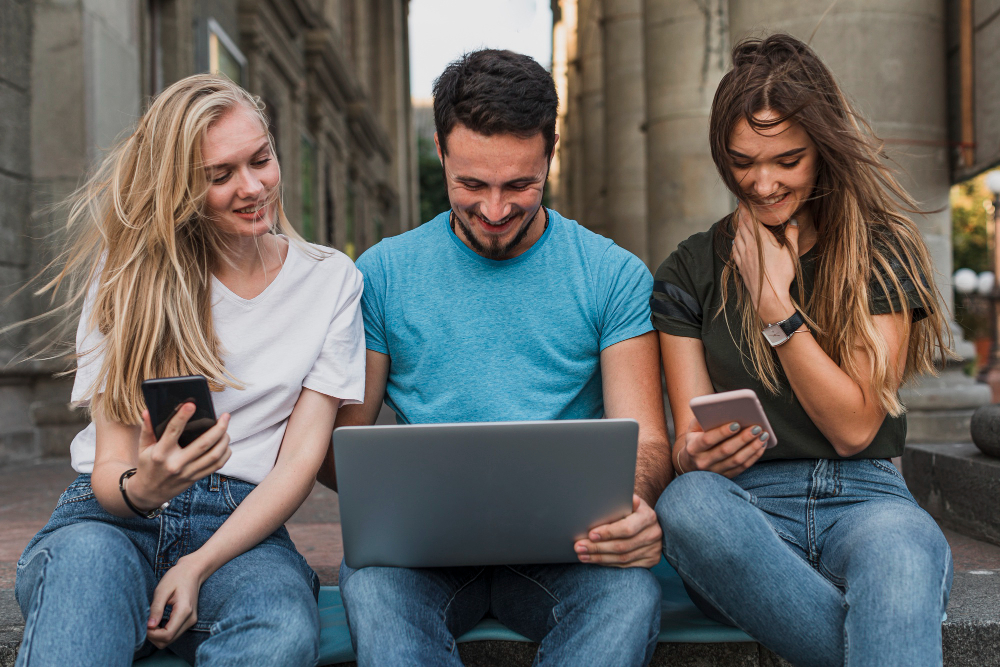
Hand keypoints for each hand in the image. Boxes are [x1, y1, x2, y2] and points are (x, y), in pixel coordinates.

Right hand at [128, 405, 231, 510]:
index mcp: (160, 453)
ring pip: (214, 456)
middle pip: (203, 444)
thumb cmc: (148, 465)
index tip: (191, 404)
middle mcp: (176, 463)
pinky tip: (225, 444)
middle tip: (225, 416)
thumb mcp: (143, 447)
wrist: (149, 492)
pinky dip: (225, 453)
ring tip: (226, 429)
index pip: (173, 431)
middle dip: (218, 428)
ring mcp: (188, 472)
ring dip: (224, 440)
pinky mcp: (195, 478)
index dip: (183, 417)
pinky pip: (216, 466)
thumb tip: (148, 410)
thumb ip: (147, 428)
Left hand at [146, 556, 206, 647]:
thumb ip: (156, 608)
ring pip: (170, 639)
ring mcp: (191, 621)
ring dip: (157, 635)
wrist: (193, 571)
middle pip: (168, 640)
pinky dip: (163, 632)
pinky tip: (158, 621)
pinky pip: (174, 634)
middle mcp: (190, 619)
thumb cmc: (177, 577)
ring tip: (151, 621)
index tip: (144, 624)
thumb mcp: (162, 590)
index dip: (152, 634)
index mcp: (184, 611)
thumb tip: (149, 626)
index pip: (167, 635)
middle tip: (145, 623)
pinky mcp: (189, 621)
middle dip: (153, 636)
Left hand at [573, 495, 661, 567]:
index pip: (626, 528)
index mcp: (648, 516)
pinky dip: (608, 563)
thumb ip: (619, 501)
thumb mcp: (628, 501)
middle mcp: (653, 533)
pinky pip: (626, 565)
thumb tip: (606, 495)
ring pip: (623, 558)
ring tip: (582, 554)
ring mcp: (654, 549)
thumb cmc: (632, 509)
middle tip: (579, 546)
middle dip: (597, 548)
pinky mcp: (651, 560)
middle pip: (622, 546)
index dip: (608, 533)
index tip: (590, 534)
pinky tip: (594, 559)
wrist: (650, 522)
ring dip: (599, 558)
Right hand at [677, 417, 767, 478]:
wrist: (693, 462)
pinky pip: (743, 467)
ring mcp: (715, 471)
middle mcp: (702, 462)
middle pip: (726, 450)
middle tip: (756, 427)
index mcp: (693, 448)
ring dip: (752, 447)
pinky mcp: (726, 476)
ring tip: (763, 435)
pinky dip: (754, 455)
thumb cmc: (697, 438)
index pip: (707, 440)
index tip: (736, 423)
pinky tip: (761, 445)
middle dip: (743, 438)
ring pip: (737, 460)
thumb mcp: (694, 428)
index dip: (722, 432)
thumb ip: (704, 419)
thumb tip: (723, 410)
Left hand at [731, 202, 798, 322]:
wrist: (768, 296)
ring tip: (740, 222)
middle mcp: (749, 246)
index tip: (742, 201)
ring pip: (738, 237)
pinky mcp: (741, 265)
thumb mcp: (791, 253)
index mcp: (761, 240)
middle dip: (741, 216)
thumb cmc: (781, 275)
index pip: (750, 220)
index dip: (745, 209)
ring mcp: (743, 256)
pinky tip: (736, 242)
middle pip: (742, 226)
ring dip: (738, 228)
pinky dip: (736, 242)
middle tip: (740, 207)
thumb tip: (793, 221)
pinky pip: (736, 249)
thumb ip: (792, 235)